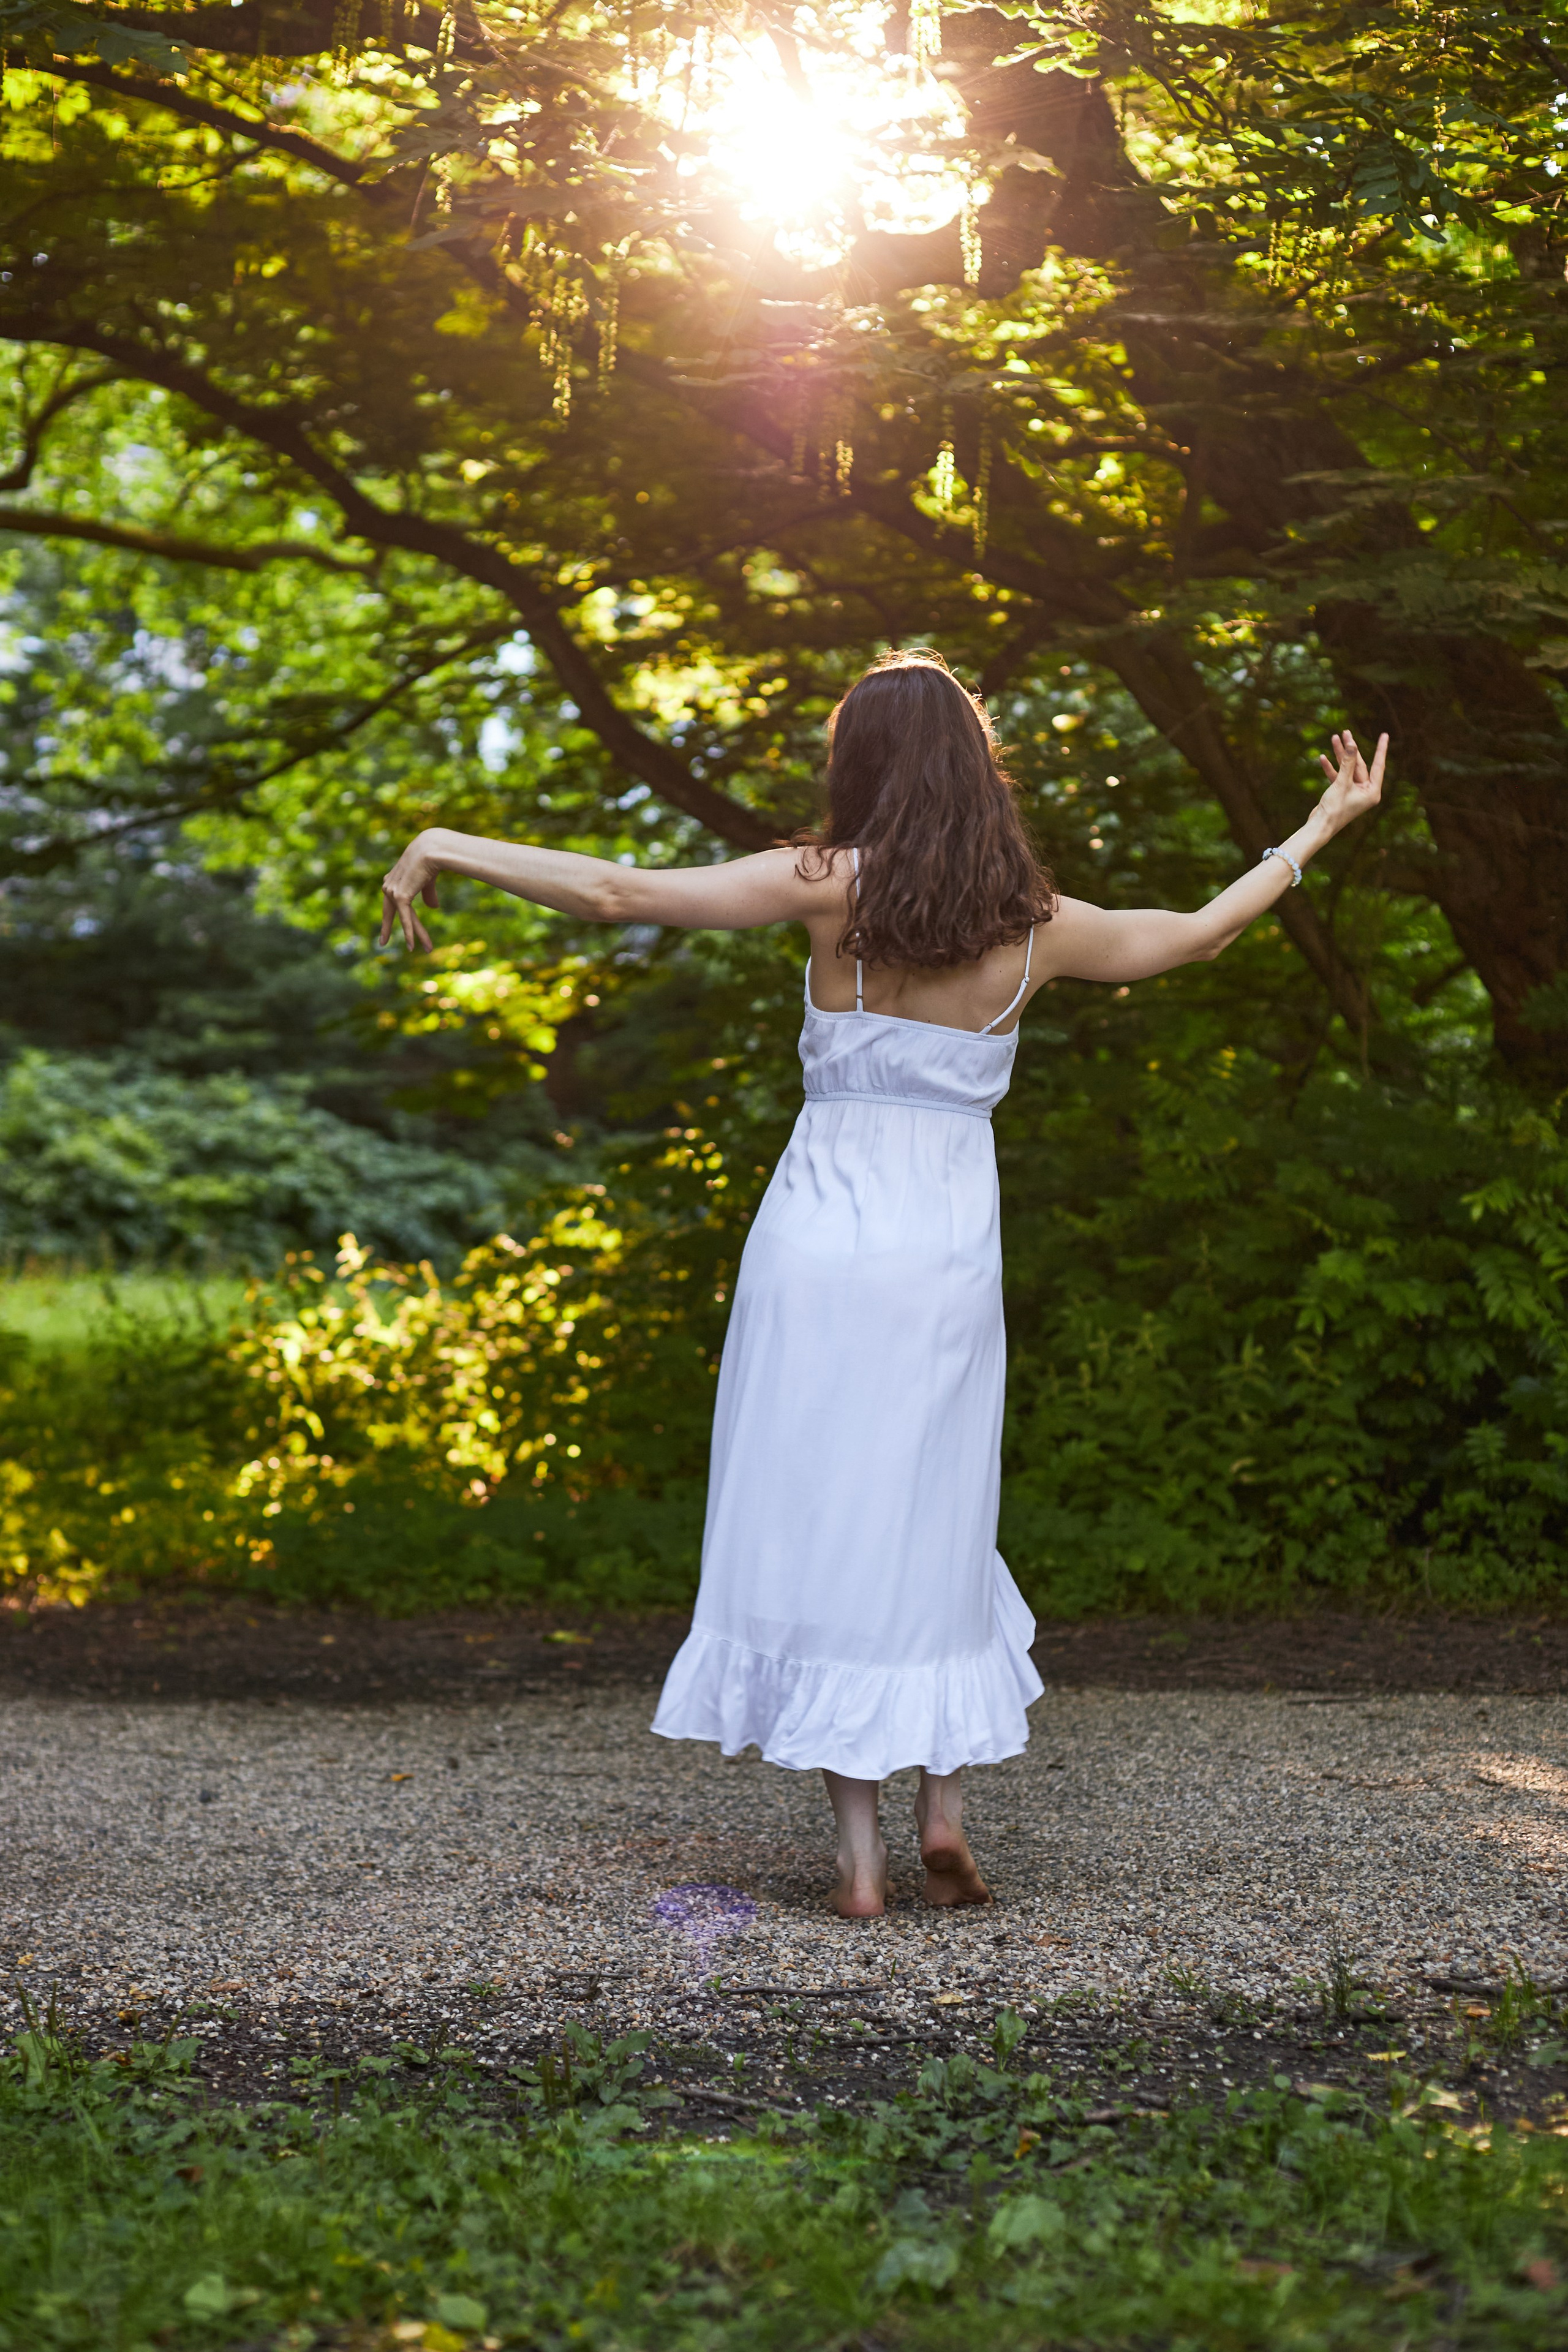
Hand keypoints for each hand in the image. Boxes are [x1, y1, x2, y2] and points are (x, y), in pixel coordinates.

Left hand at [380, 830, 442, 951]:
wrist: (431, 849)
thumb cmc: (430, 859)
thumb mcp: (427, 880)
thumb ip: (428, 895)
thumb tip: (433, 908)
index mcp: (391, 880)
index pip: (390, 903)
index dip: (388, 917)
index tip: (383, 925)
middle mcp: (388, 886)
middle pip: (392, 913)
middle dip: (387, 929)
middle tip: (382, 943)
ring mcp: (392, 892)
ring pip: (406, 919)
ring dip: (419, 935)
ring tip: (429, 949)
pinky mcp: (400, 897)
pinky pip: (405, 919)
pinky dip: (411, 933)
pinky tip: (413, 946)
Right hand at [1314, 727, 1387, 836]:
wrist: (1319, 827)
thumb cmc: (1334, 809)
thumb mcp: (1342, 783)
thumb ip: (1347, 763)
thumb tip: (1353, 744)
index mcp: (1372, 792)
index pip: (1378, 765)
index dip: (1381, 749)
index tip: (1384, 735)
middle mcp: (1365, 792)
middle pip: (1359, 765)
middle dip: (1351, 749)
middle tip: (1345, 732)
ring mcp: (1353, 792)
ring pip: (1347, 769)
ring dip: (1340, 755)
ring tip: (1334, 738)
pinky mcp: (1342, 794)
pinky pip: (1339, 777)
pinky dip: (1331, 768)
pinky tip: (1323, 758)